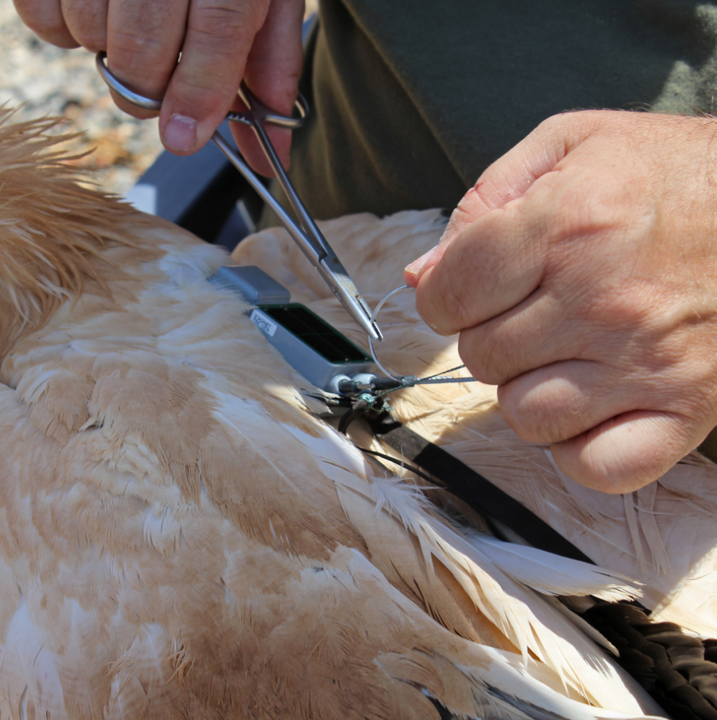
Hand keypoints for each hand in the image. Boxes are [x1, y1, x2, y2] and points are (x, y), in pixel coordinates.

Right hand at [12, 0, 304, 175]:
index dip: (202, 91)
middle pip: (143, 45)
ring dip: (107, 53)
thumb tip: (271, 149)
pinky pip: (42, 16)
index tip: (185, 138)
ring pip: (90, 33)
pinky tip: (94, 7)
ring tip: (129, 23)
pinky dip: (62, 29)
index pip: (219, 26)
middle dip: (147, 89)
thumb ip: (268, 59)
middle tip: (154, 87)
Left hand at [404, 110, 716, 492]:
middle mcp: (603, 298)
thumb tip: (421, 276)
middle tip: (536, 311)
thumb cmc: (672, 172)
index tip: (472, 289)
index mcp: (567, 224)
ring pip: (526, 415)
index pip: (449, 295)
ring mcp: (648, 361)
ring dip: (529, 390)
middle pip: (482, 356)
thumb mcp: (571, 144)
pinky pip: (598, 467)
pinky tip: (591, 408)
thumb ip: (482, 202)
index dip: (445, 297)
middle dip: (492, 335)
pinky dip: (580, 449)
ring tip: (565, 355)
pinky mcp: (687, 408)